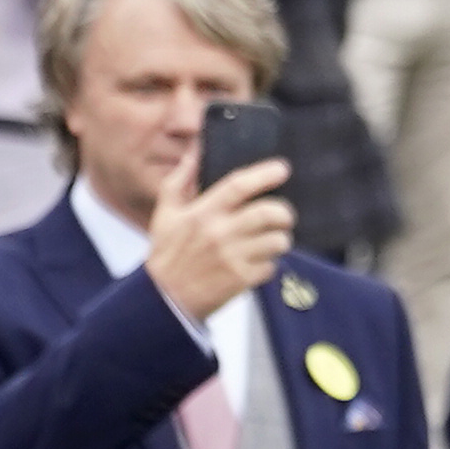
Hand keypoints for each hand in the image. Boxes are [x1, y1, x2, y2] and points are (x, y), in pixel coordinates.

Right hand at [143, 153, 294, 323]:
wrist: (165, 298)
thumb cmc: (168, 253)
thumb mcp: (166, 213)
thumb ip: (181, 179)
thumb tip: (195, 150)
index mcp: (202, 213)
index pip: (238, 186)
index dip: (264, 174)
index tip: (282, 169)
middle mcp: (219, 233)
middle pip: (268, 213)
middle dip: (284, 212)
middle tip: (283, 214)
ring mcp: (233, 258)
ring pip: (276, 241)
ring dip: (280, 238)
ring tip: (273, 238)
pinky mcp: (242, 280)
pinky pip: (271, 265)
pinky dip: (270, 263)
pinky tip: (258, 261)